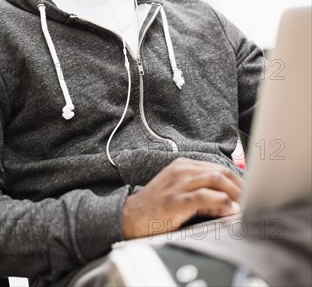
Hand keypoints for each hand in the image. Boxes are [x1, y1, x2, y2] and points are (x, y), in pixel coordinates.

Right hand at [122, 158, 243, 238]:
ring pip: (214, 180)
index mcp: (183, 166)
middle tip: (253, 199)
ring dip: (234, 193)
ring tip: (246, 204)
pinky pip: (203, 197)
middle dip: (240, 186)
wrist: (130, 216)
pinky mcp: (174, 201)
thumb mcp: (178, 189)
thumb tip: (230, 199)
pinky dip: (221, 202)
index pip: (218, 168)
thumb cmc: (156, 205)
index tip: (250, 191)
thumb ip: (201, 189)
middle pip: (220, 172)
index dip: (237, 179)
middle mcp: (182, 171)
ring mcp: (177, 184)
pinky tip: (230, 209)